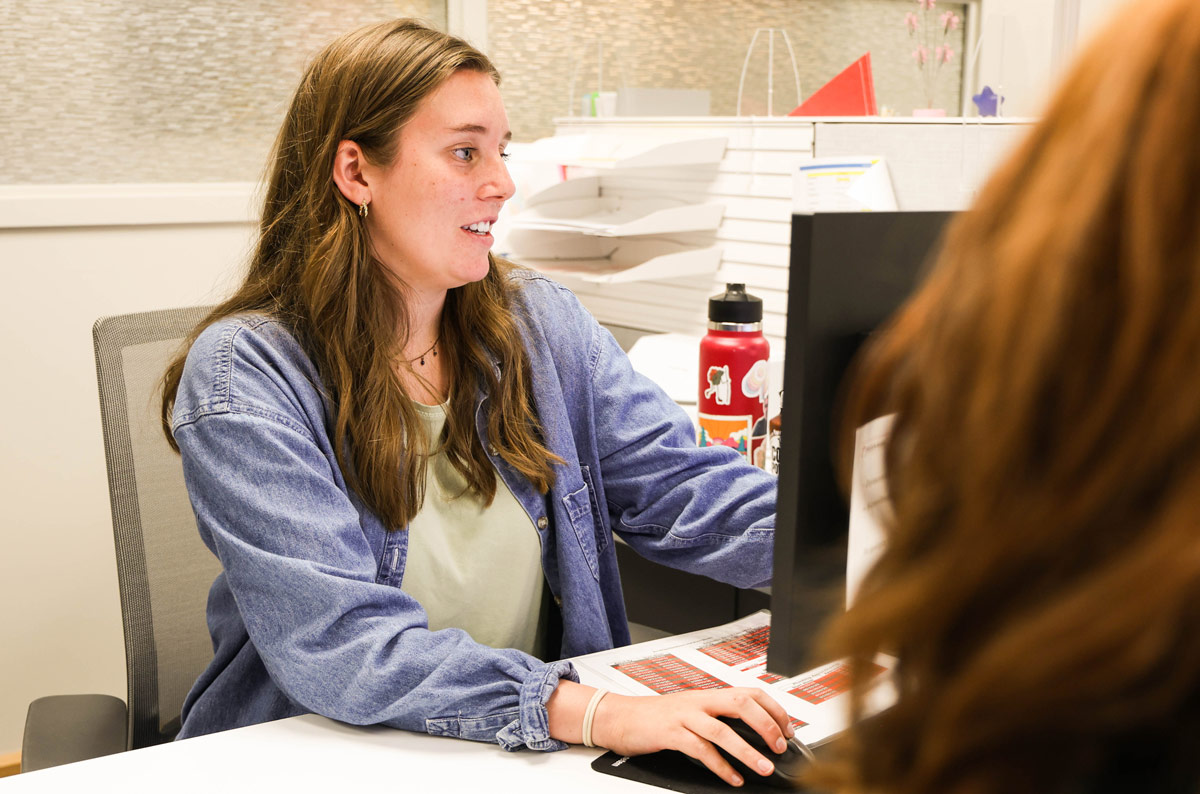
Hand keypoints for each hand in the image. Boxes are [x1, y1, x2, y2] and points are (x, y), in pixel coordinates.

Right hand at [591, 688, 793, 787]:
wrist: (620, 716)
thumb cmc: (657, 716)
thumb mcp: (692, 710)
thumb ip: (718, 718)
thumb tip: (751, 734)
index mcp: (709, 695)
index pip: (750, 693)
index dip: (774, 709)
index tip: (788, 730)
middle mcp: (700, 701)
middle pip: (741, 703)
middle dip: (766, 725)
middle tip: (780, 746)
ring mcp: (685, 716)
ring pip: (722, 730)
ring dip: (747, 751)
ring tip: (763, 768)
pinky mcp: (670, 733)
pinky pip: (700, 749)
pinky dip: (720, 766)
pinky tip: (732, 777)